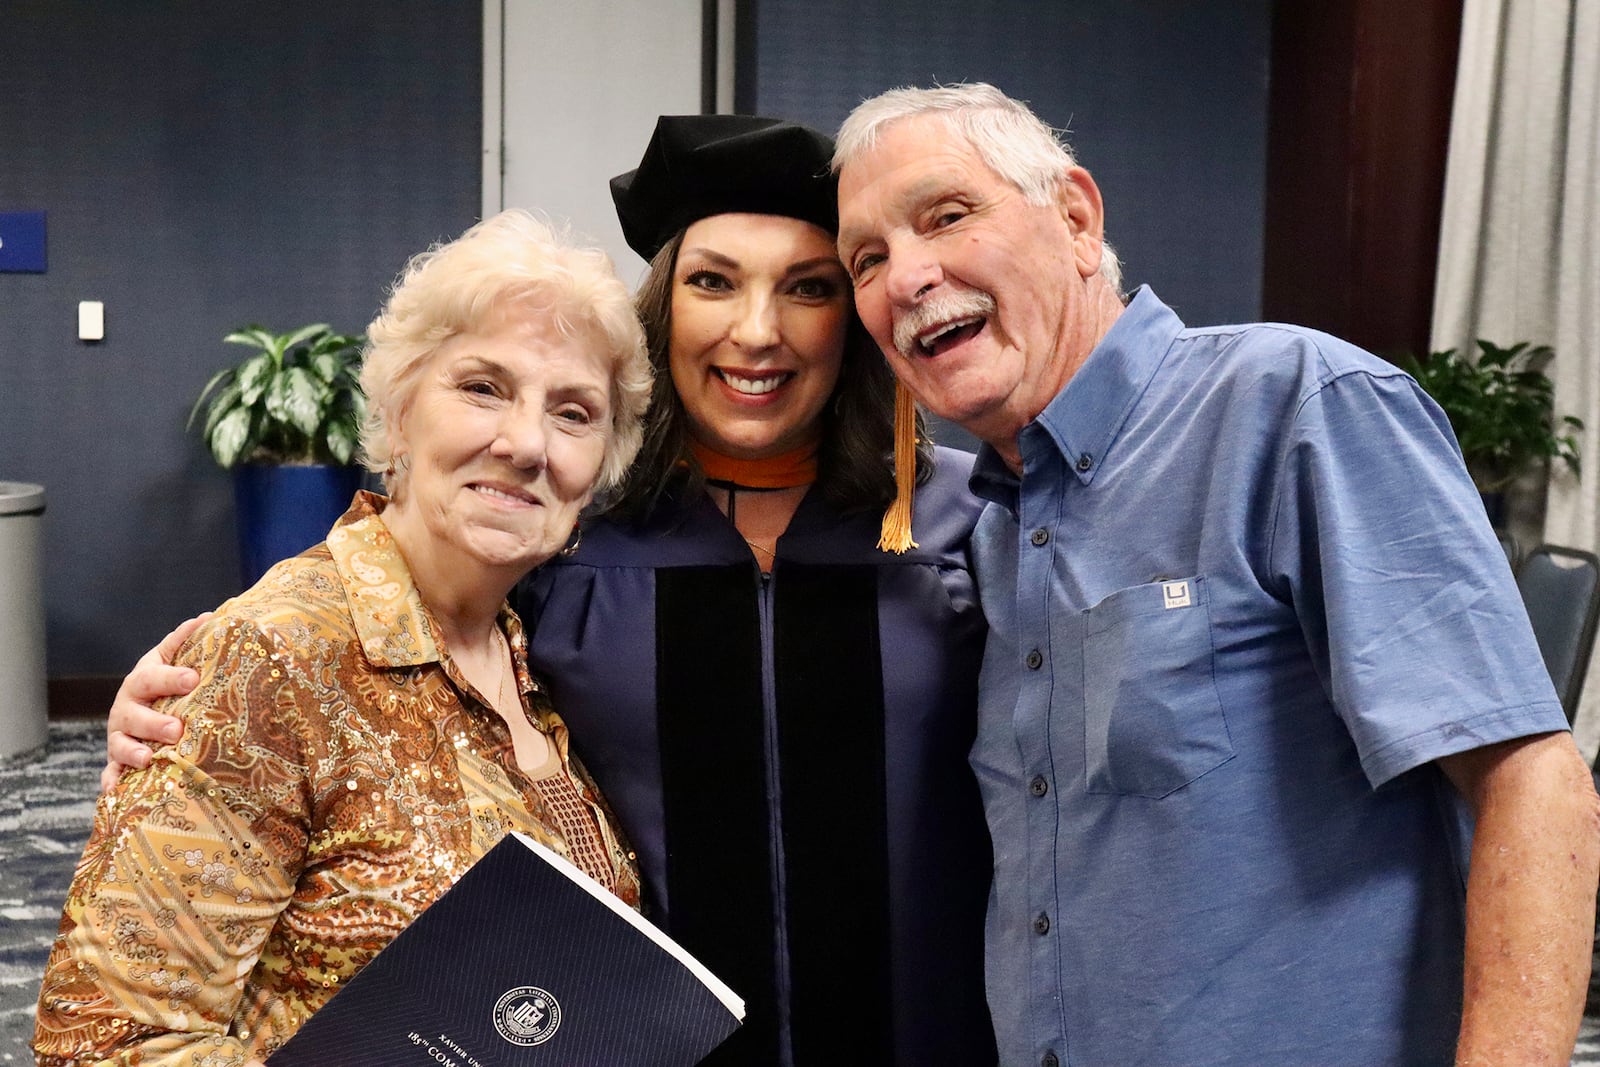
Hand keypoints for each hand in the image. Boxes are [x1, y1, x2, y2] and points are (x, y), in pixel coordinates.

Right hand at [100, 614, 210, 792]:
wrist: (141, 703)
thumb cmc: (166, 681)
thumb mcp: (171, 658)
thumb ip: (185, 641)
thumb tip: (210, 615)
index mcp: (142, 680)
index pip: (154, 676)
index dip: (172, 677)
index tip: (193, 679)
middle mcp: (127, 707)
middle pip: (136, 715)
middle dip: (155, 722)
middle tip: (176, 728)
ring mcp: (120, 734)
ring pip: (121, 744)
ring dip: (132, 751)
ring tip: (147, 757)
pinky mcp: (117, 759)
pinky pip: (111, 772)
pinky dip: (112, 781)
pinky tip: (113, 791)